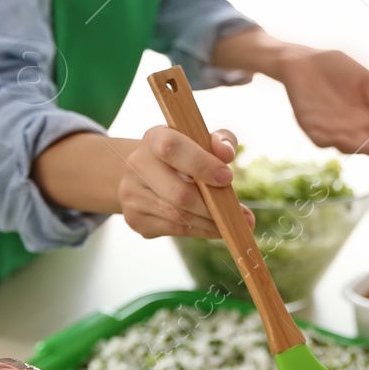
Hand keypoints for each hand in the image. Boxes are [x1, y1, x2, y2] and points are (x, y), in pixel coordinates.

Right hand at [119, 126, 252, 238]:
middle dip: (211, 206)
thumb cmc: (182, 155)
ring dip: (209, 222)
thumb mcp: (200, 140)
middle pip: (177, 193)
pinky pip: (174, 229)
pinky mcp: (135, 219)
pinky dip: (200, 231)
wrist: (144, 174)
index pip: (172, 148)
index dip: (202, 164)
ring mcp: (132, 195)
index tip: (227, 178)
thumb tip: (226, 153)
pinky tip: (215, 228)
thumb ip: (220, 140)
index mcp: (154, 138)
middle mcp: (136, 165)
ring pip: (177, 216)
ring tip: (232, 223)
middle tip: (236, 212)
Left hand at [275, 48, 368, 161]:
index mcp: (365, 119)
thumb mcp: (364, 80)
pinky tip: (347, 140)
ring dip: (362, 148)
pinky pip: (324, 140)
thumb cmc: (335, 68)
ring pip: (348, 145)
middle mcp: (350, 129)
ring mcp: (330, 131)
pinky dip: (335, 141)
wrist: (303, 60)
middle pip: (368, 146)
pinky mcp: (312, 128)